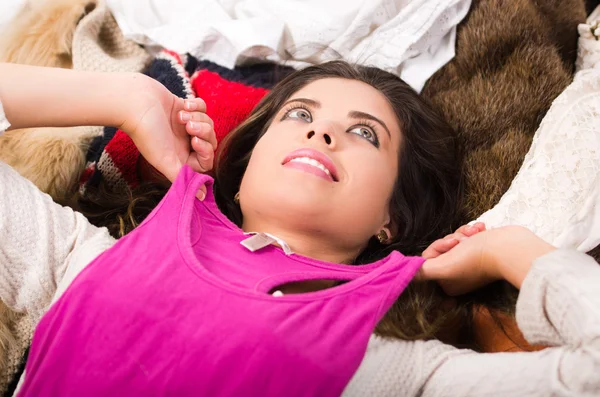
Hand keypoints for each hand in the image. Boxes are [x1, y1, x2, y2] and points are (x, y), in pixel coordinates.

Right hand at [119, 76, 216, 196]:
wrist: (135, 102)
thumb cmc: (147, 133)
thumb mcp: (165, 161)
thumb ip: (182, 178)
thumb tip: (200, 197)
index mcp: (180, 158)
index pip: (206, 161)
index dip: (206, 151)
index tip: (195, 142)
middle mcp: (183, 143)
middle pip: (210, 141)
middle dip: (203, 131)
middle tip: (188, 126)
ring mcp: (184, 125)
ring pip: (208, 123)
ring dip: (198, 117)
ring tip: (181, 115)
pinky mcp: (184, 108)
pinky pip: (202, 108)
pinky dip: (196, 106)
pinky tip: (183, 105)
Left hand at [419, 226, 554, 295]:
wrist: (509, 247)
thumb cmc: (476, 258)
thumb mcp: (442, 266)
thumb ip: (421, 270)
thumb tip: (403, 270)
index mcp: (448, 283)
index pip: (430, 258)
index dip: (439, 247)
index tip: (450, 244)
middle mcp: (459, 275)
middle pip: (442, 248)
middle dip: (452, 239)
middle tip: (463, 241)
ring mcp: (472, 263)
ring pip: (455, 239)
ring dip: (463, 233)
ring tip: (476, 235)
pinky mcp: (483, 251)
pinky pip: (469, 236)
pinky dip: (474, 231)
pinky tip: (481, 230)